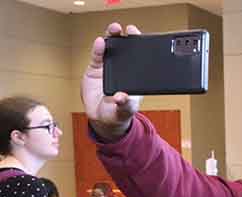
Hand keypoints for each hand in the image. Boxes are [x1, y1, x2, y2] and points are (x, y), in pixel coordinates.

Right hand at [81, 23, 142, 140]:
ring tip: (114, 30)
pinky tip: (100, 42)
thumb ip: (124, 104)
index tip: (142, 40)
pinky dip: (98, 48)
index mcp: (135, 77)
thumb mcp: (124, 111)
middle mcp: (123, 69)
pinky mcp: (96, 68)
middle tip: (130, 30)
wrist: (101, 118)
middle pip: (126, 49)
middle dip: (128, 37)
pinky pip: (98, 55)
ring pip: (112, 48)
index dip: (142, 48)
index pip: (140, 59)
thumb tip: (121, 97)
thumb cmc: (118, 113)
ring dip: (113, 37)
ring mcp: (109, 67)